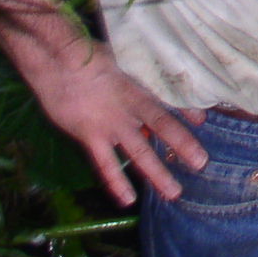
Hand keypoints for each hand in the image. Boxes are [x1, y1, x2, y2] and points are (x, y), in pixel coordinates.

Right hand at [0, 0, 207, 205]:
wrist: (54, 60)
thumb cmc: (84, 56)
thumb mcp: (117, 58)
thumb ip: (133, 72)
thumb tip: (150, 79)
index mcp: (137, 84)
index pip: (167, 98)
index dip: (185, 111)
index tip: (202, 120)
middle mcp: (129, 106)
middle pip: (161, 126)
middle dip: (182, 145)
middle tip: (202, 164)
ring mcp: (110, 123)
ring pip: (138, 150)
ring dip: (156, 172)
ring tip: (173, 193)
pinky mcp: (89, 135)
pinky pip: (105, 163)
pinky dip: (116, 181)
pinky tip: (126, 200)